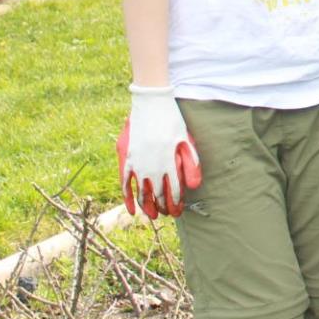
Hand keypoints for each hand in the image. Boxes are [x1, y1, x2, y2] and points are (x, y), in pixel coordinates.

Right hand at [116, 85, 201, 217]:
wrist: (150, 102)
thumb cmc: (172, 120)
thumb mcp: (186, 140)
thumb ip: (191, 163)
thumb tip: (194, 187)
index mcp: (169, 162)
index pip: (174, 191)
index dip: (176, 204)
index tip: (178, 211)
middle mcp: (152, 165)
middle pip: (158, 194)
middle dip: (164, 208)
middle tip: (168, 215)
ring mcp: (137, 163)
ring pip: (141, 193)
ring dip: (147, 207)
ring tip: (154, 216)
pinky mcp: (126, 157)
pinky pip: (124, 183)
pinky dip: (128, 198)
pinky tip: (133, 210)